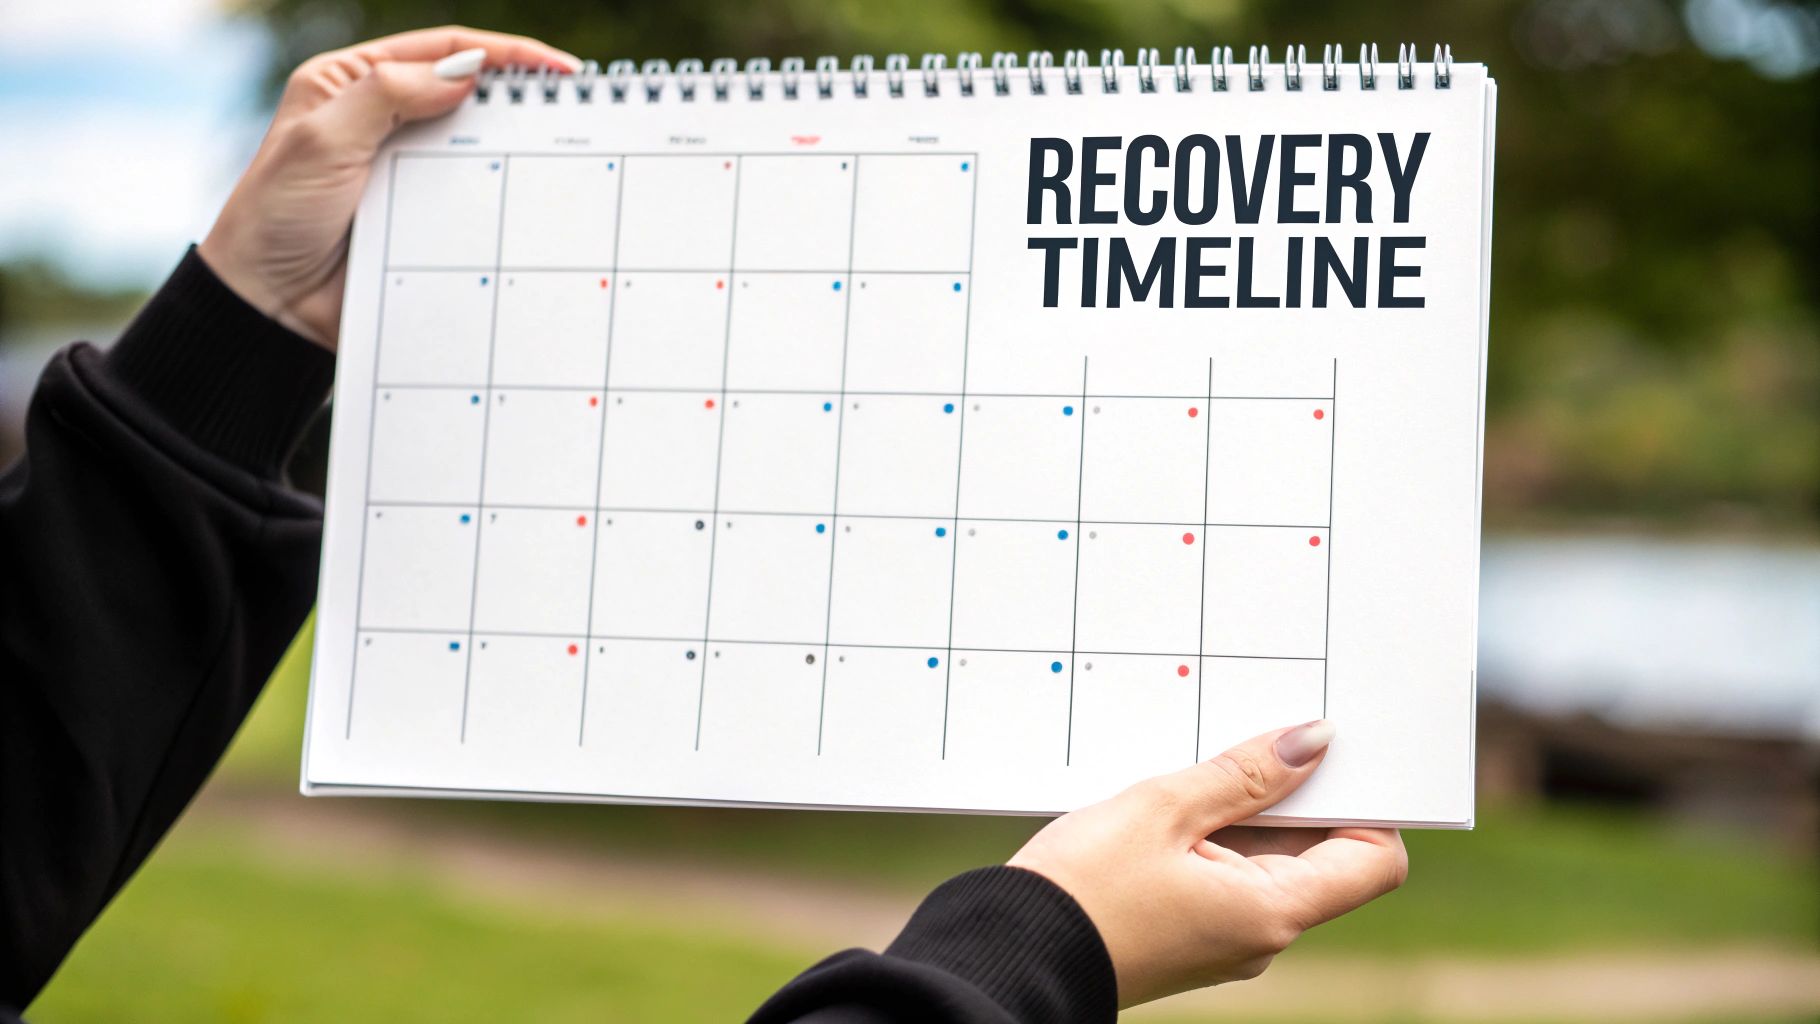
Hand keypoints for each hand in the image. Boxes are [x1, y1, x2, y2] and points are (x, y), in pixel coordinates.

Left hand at [198, 27, 578, 348]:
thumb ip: (388, 94)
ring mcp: (407, 173)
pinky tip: (534, 204)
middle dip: (518, 100)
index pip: (439, 52)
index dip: (502, 53)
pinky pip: (472, 204)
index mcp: (352, 85)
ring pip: (475, 151)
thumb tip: (467, 71)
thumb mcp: (324, 140)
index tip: (556, 69)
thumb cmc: (276, 214)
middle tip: (574, 112)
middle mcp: (384, 123)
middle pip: (465, 97)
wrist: (268, 304)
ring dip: (516, 153)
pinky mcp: (421, 219)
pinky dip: (503, 201)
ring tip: (566, 156)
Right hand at [1007, 721, 1406, 1007]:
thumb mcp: (1163, 809)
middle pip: (1321, 853)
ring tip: (1200, 767)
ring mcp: (1226, 935)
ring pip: (1269, 859)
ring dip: (1248, 808)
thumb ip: (1244, 774)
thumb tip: (1312, 743)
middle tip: (1258, 736)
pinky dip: (1216, 832)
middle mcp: (1262, 934)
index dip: (1368, 802)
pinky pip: (1228, 872)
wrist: (1011, 950)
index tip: (1332, 753)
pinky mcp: (1191, 929)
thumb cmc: (1082, 889)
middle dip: (1297, 793)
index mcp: (1272, 912)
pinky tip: (1176, 801)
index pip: (1373, 859)